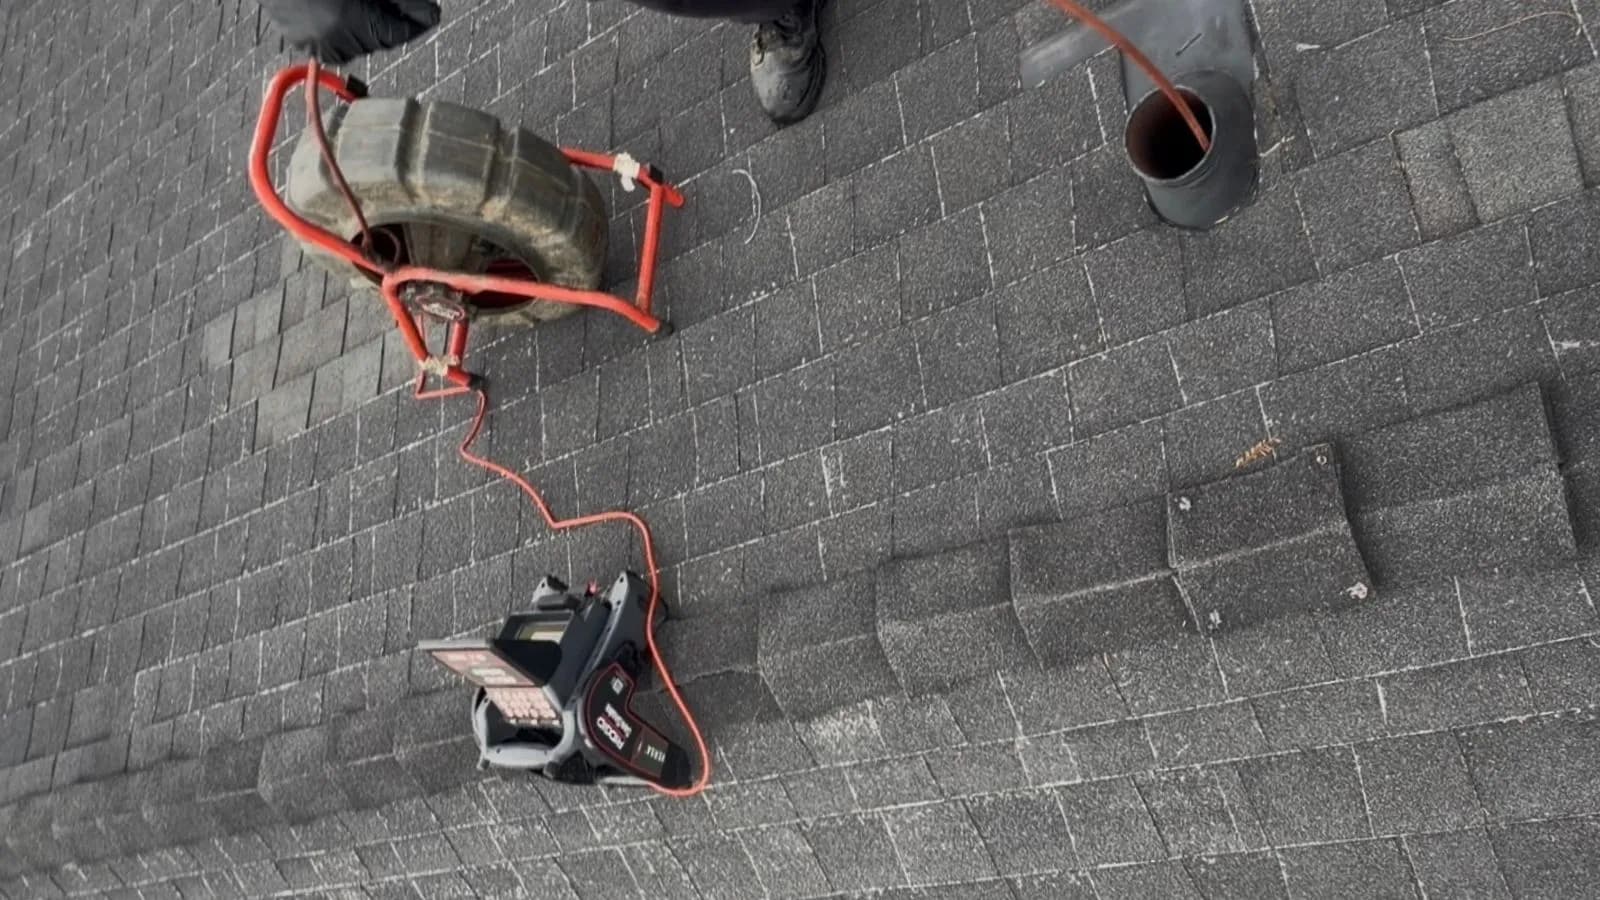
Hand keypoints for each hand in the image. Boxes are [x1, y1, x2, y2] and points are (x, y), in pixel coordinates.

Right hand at [259, 0, 441, 64]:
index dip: (416, 22)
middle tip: (392, 5)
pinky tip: (338, 9)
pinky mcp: (298, 39)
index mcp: (349, 19)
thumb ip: (401, 0)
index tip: (428, 14)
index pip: (399, 34)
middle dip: (388, 22)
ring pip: (357, 45)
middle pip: (379, 40)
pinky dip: (341, 30)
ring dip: (365, 28)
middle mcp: (331, 37)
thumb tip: (428, 15)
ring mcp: (312, 42)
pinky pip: (332, 43)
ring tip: (359, 4)